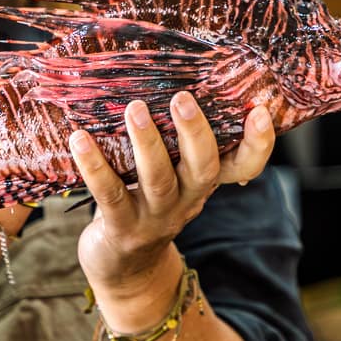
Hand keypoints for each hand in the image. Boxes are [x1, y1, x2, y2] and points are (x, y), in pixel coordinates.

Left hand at [71, 92, 274, 312]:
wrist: (125, 267)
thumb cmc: (147, 202)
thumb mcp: (172, 175)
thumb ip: (175, 140)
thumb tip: (163, 74)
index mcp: (203, 182)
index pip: (245, 167)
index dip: (259, 144)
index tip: (260, 112)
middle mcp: (187, 200)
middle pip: (204, 170)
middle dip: (195, 133)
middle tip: (182, 98)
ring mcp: (156, 217)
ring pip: (158, 179)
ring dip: (147, 143)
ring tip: (135, 108)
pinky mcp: (122, 229)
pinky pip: (109, 194)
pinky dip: (94, 165)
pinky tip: (79, 139)